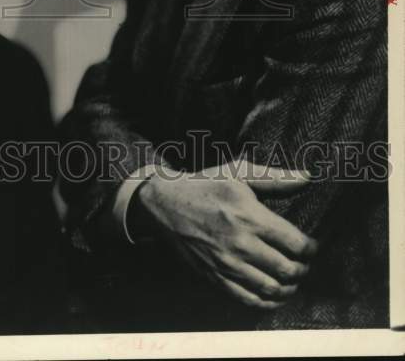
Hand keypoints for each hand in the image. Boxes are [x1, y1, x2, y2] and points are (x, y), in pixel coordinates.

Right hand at [127, 160, 317, 309]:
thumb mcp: (238, 173)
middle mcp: (240, 243)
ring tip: (291, 280)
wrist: (164, 204)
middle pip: (287, 269)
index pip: (296, 243)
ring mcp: (227, 264)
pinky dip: (266, 302)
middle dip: (302, 270)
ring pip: (271, 289)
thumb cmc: (205, 185)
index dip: (312, 249)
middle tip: (303, 264)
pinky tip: (272, 294)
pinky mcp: (214, 277)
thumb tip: (307, 177)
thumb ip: (275, 178)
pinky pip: (248, 300)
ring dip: (288, 288)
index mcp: (250, 216)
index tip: (312, 247)